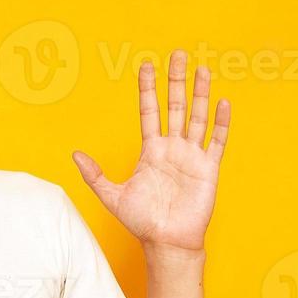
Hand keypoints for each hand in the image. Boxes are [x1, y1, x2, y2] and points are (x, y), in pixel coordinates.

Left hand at [71, 48, 230, 253]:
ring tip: (202, 69)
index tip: (146, 65)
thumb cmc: (142, 223)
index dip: (147, 89)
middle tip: (177, 55)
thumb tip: (75, 155)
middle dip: (176, 81)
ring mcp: (192, 156)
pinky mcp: (208, 168)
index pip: (149, 111)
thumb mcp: (112, 196)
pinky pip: (216, 141)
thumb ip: (95, 175)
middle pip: (175, 106)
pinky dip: (221, 123)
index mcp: (151, 151)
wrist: (167, 243)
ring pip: (197, 117)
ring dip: (200, 94)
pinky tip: (223, 102)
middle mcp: (172, 148)